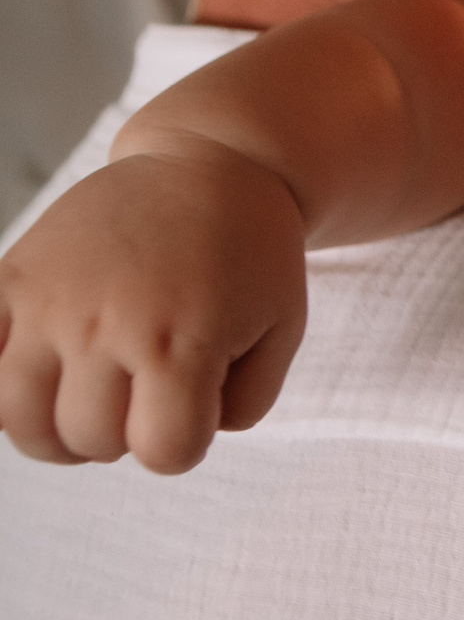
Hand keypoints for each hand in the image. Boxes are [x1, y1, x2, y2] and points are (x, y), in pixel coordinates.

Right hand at [0, 144, 308, 472]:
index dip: (184, 446)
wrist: (208, 167)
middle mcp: (104, 324)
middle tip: (146, 394)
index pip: (164, 453)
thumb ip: (243, 405)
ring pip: (19, 420)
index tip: (195, 409)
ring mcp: (48, 302)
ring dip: (58, 429)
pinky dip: (1, 384)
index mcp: (178, 341)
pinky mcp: (12, 278)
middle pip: (90, 440)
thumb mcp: (280, 331)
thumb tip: (168, 443)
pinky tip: (43, 372)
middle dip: (126, 434)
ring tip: (92, 401)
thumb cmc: (252, 257)